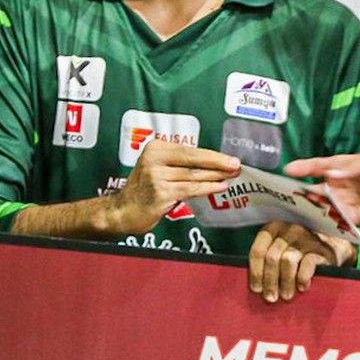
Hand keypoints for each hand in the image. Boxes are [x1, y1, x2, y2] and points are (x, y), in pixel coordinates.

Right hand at [109, 141, 240, 235]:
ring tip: (232, 176)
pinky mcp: (161, 193)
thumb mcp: (159, 168)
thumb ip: (180, 163)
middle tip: (236, 165)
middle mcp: (154, 159)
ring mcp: (156, 176)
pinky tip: (220, 187)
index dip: (213, 155)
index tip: (230, 158)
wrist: (123, 211)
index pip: (190, 150)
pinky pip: (190, 189)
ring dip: (216, 176)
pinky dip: (207, 188)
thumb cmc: (144, 190)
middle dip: (218, 163)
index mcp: (155, 148)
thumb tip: (213, 163)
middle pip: (194, 159)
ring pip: (194, 175)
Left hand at [248, 221, 354, 302]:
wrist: (332, 247)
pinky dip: (302, 278)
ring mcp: (305, 237)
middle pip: (272, 258)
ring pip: (287, 261)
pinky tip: (302, 288)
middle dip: (269, 281)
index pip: (258, 250)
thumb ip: (267, 260)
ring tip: (286, 296)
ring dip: (285, 282)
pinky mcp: (320, 248)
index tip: (256, 289)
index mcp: (273, 228)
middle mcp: (288, 230)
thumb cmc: (299, 253)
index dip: (256, 272)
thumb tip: (255, 286)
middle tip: (271, 298)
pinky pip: (307, 264)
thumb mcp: (280, 249)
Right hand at [284, 151, 359, 236]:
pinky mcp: (355, 220)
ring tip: (301, 205)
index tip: (290, 169)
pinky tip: (322, 216)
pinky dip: (329, 218)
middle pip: (318, 188)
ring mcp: (347, 204)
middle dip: (303, 190)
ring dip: (314, 205)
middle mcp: (343, 186)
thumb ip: (352, 166)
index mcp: (346, 169)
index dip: (306, 167)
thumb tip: (330, 175)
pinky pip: (337, 219)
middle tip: (288, 192)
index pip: (322, 166)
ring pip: (324, 205)